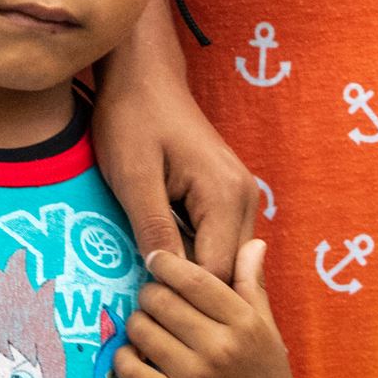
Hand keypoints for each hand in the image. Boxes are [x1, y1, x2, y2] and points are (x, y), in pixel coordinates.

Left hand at [95, 0, 262, 271]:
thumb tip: (165, 278)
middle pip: (226, 273)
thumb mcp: (133, 175)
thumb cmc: (132, 117)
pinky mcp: (228, 195)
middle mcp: (245, 199)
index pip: (216, 276)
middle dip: (188, 289)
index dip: (182, 295)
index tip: (146, 302)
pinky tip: (161, 250)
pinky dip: (192, 251)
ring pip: (223, 260)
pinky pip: (217, 240)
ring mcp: (241, 196)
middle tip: (145, 296)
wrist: (143, 75)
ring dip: (190, 271)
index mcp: (226, 195)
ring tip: (149, 274)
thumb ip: (153, 226)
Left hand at [114, 239, 305, 377]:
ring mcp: (194, 377)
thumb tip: (253, 242)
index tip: (156, 261)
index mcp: (244, 323)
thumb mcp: (266, 331)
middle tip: (154, 302)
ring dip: (137, 325)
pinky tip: (137, 356)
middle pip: (158, 298)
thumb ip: (252, 285)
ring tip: (149, 330)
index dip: (164, 263)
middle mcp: (219, 347)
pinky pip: (129, 367)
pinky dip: (124, 358)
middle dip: (149, 295)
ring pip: (139, 328)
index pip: (191, 277)